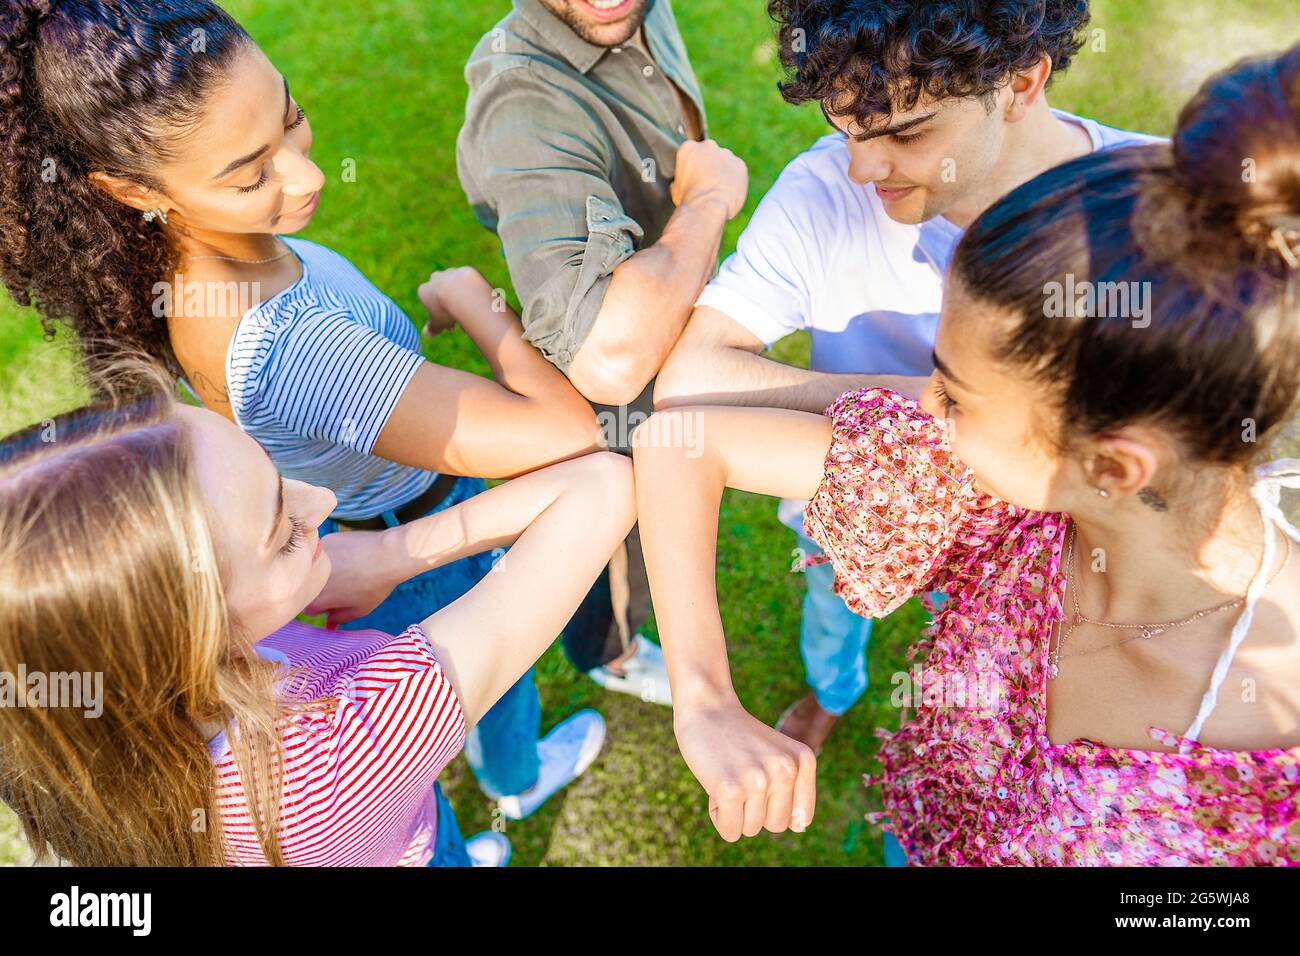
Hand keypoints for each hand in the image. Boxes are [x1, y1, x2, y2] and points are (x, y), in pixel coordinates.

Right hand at [303, 530, 398, 628]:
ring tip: (351, 568)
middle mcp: (310, 578)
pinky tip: (352, 554)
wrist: (387, 554)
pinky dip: (335, 554)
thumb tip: (330, 620)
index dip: (325, 606)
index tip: (338, 601)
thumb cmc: (375, 585)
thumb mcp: (360, 609)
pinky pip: (326, 552)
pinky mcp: (325, 540)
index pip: (309, 609)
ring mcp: (317, 557)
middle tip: (345, 584)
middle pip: (311, 588)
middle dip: (324, 589)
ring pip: (317, 568)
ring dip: (328, 570)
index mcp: (317, 599)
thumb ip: (340, 617)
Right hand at [418, 266, 487, 336]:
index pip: (428, 302)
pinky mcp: (465, 270)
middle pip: (440, 291)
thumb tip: (428, 335)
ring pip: (454, 285)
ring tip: (469, 310)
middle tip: (458, 318)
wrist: (463, 292)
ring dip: (460, 296)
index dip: (437, 315)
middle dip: (447, 303)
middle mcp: (435, 278)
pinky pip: (468, 282)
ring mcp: (450, 272)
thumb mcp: (438, 322)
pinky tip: (477, 301)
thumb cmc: (446, 309)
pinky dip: (471, 290)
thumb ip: (432, 328)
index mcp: (424, 290)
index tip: (448, 325)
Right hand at [671, 139, 747, 219]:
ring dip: (723, 173)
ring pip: (725, 162)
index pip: (692, 154)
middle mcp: (708, 146)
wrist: (708, 207)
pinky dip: (735, 180)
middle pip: (709, 154)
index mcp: (688, 148)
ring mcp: (726, 154)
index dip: (693, 168)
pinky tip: (728, 192)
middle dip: (709, 166)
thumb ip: (680, 181)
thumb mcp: (676, 190)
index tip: (694, 178)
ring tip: (718, 191)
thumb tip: (679, 185)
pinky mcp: (740, 164)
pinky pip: (738, 172)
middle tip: (707, 184)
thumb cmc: (690, 200)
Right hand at [674, 696, 815, 840]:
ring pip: (751, 829)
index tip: (762, 781)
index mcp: (804, 760)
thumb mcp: (779, 755)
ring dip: (734, 810)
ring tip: (728, 775)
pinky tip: (715, 784)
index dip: (776, 807)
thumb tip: (799, 828)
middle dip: (755, 810)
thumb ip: (795, 788)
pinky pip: (730, 832)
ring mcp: (759, 780)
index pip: (800, 818)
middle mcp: (786, 770)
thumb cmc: (741, 737)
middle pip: (776, 826)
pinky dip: (718, 816)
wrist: (707, 708)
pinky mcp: (731, 789)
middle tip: (741, 775)